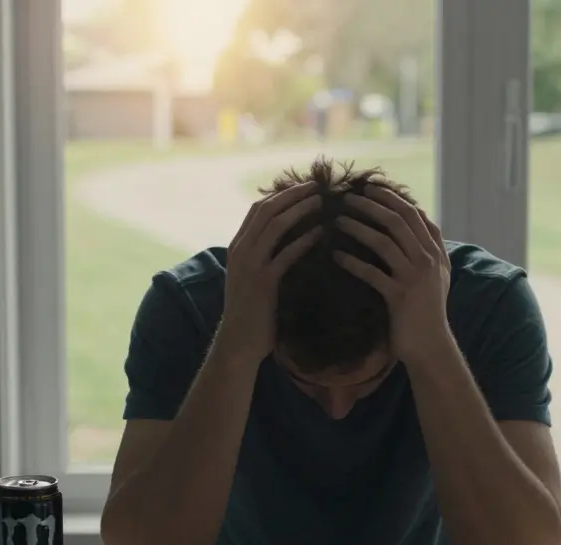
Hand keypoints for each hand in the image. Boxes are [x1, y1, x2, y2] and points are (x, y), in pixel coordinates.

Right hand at [219, 182, 318, 363]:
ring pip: (275, 225)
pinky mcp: (263, 283)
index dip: (283, 194)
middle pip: (267, 209)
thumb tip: (290, 238)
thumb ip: (265, 256)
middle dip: (293, 194)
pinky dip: (303, 240)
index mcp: (238, 246)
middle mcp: (241, 250)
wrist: (239, 342)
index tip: (306, 187)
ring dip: (300, 209)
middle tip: (318, 186)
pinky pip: (285, 254)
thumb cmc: (252, 312)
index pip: (259, 208)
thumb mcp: (253, 277)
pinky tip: (321, 233)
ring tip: (322, 201)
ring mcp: (250, 266)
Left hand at [334, 185, 452, 366]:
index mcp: (435, 252)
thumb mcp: (439, 274)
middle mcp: (427, 260)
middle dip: (371, 205)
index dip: (392, 198)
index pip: (414, 214)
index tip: (370, 188)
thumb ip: (431, 246)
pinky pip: (372, 273)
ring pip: (383, 242)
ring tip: (336, 221)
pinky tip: (336, 256)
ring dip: (358, 228)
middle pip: (398, 221)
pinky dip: (352, 262)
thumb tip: (421, 217)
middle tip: (348, 197)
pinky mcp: (398, 296)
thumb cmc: (429, 310)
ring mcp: (414, 278)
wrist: (431, 345)